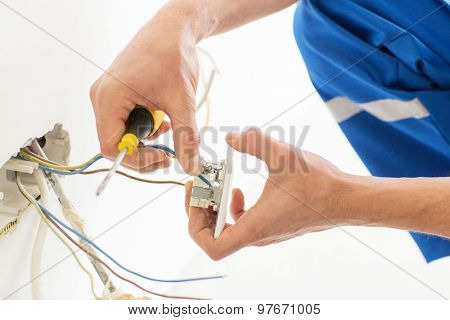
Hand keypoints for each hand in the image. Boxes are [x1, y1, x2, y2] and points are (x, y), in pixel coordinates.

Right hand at [90, 4, 201, 173]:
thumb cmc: (172, 54)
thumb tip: (190, 166)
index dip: (138, 159)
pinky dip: (146, 126)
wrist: (173, 30)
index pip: (112, 147)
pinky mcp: (118, 95)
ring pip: (123, 133)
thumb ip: (186, 137)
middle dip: (144, 151)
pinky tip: (163, 117)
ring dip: (147, 138)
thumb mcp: (181, 101)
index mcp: (109, 99)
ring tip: (168, 125)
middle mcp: (102, 98)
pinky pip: (127, 122)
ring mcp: (109, 96)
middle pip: (116, 143)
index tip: (163, 158)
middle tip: (168, 152)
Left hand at [184, 128, 347, 259]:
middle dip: (201, 209)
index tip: (198, 196)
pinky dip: (231, 208)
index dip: (195, 224)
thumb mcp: (283, 155)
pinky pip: (241, 224)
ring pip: (226, 230)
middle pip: (213, 236)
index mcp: (255, 227)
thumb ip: (254, 142)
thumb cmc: (320, 183)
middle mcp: (258, 235)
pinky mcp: (272, 225)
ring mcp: (265, 232)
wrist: (347, 198)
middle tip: (202, 184)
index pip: (212, 246)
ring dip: (215, 208)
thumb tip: (230, 138)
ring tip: (217, 184)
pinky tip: (237, 190)